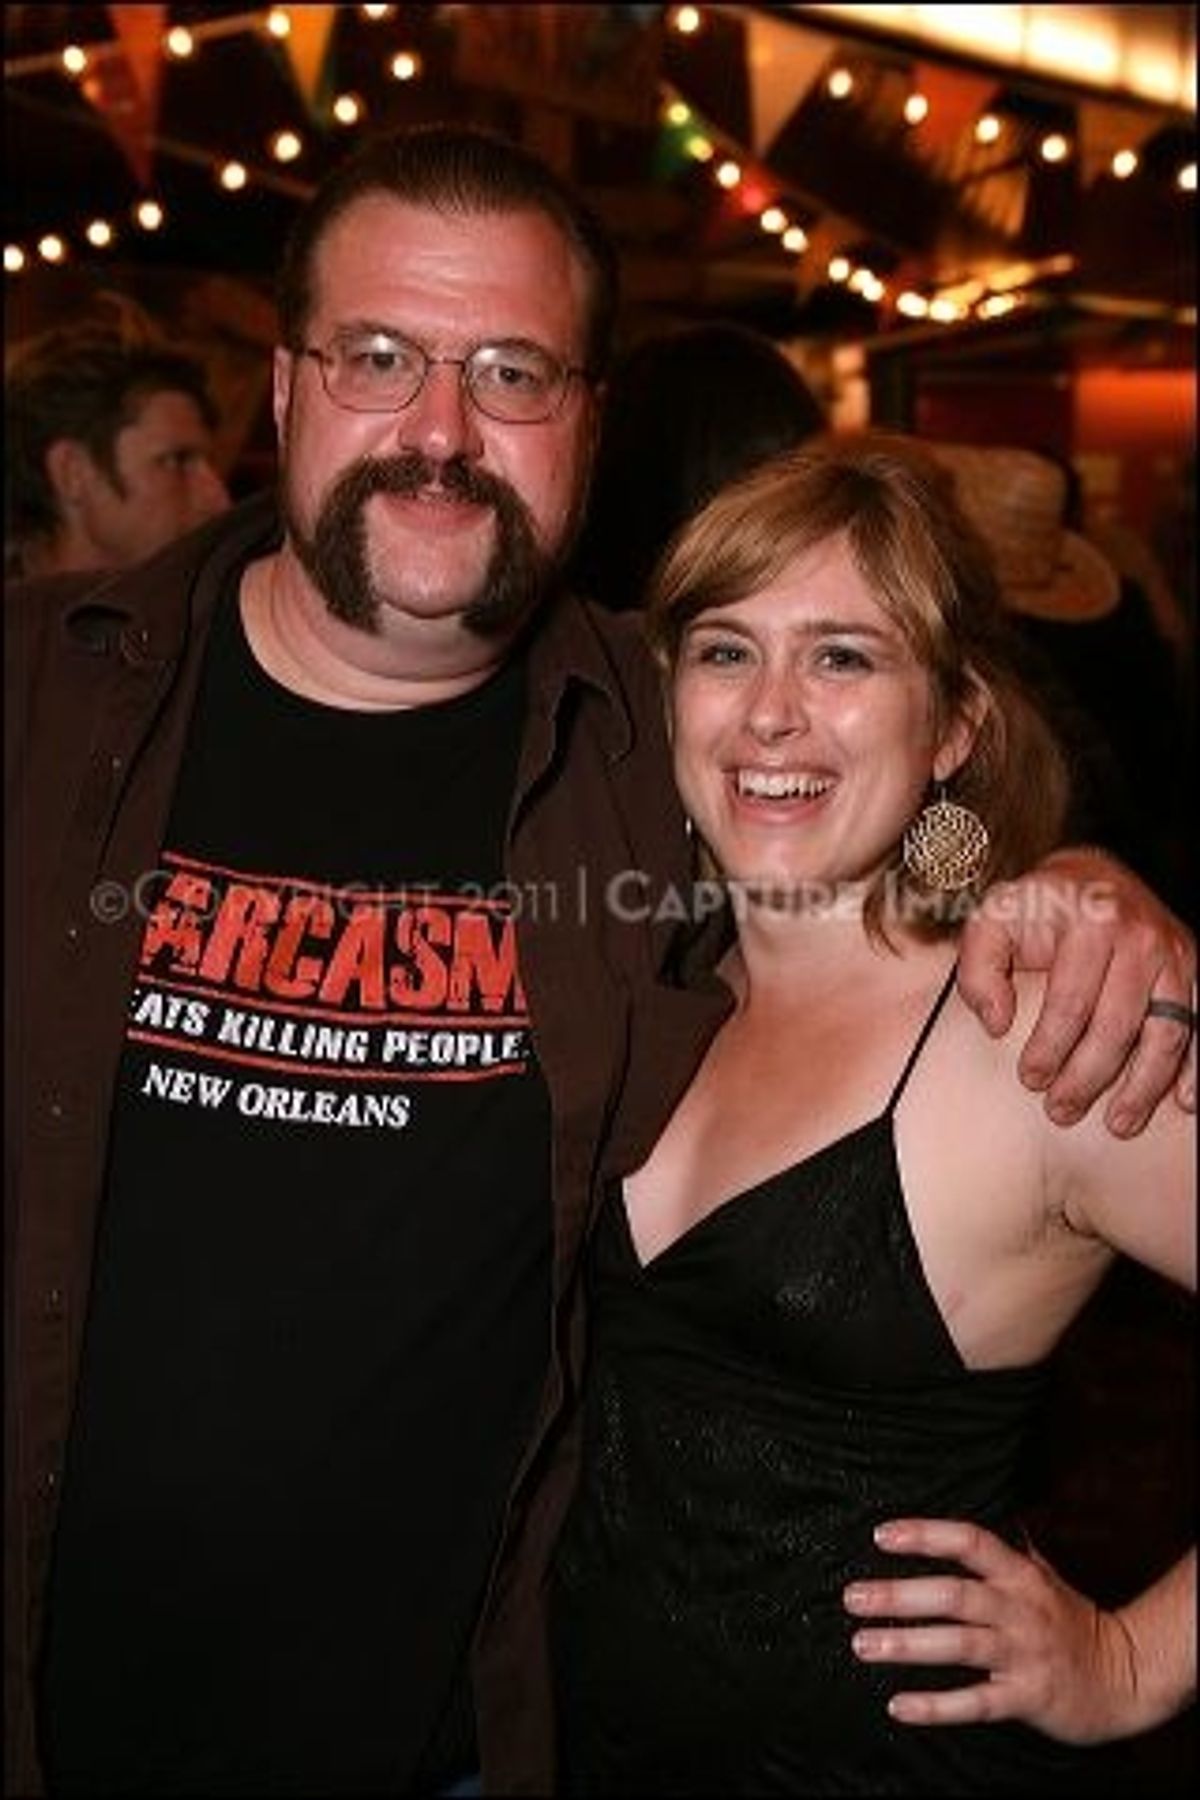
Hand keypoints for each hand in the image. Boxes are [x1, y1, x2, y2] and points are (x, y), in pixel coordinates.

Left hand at [844, 1519, 1138, 1744]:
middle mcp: (1020, 1610)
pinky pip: (976, 1702)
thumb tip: (966, 1522)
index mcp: (1020, 1575)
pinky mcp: (1026, 1698)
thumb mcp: (1041, 1576)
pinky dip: (936, 1706)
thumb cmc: (1071, 1622)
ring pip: (960, 1644)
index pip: (970, 1542)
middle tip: (854, 1597)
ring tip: (864, 1644)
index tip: (882, 1535)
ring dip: (908, 1645)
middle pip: (955, 1595)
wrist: (1124, 1677)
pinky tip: (899, 1705)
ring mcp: (1024, 1655)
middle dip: (900, 1595)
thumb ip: (1003, 1552)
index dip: (926, 1535)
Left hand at [958, 847, 1194, 1135]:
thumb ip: (979, 968)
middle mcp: (1140, 936)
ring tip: (1118, 1123)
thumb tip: (997, 1024)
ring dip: (1144, 1086)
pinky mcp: (1193, 968)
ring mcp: (1173, 954)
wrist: (1091, 877)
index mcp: (1090, 921)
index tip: (1030, 1080)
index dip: (1050, 1048)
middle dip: (1088, 1077)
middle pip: (1118, 1026)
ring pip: (1166, 1034)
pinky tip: (1185, 1101)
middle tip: (1061, 1111)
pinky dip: (1196, 1066)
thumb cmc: (1035, 909)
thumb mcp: (992, 920)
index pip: (1071, 1002)